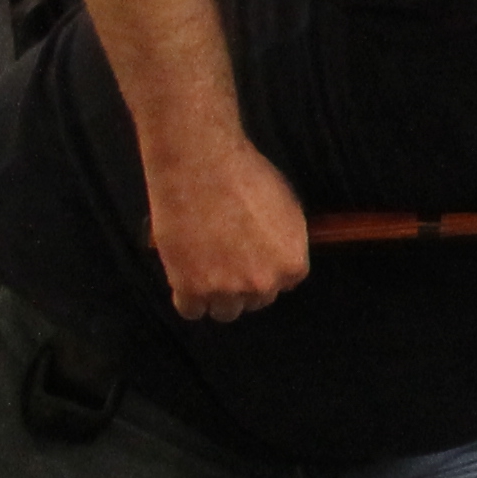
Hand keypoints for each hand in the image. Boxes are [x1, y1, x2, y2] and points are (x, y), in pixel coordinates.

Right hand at [142, 141, 309, 322]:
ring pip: (224, 311)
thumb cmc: (246, 177)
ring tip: (203, 269)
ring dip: (215, 296)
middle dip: (242, 284)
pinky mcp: (191, 287)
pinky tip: (184, 278)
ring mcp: (227, 289)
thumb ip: (286, 242)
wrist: (201, 166)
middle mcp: (264, 283)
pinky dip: (187, 299)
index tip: (249, 259)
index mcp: (293, 265)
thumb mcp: (287, 210)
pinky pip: (190, 310)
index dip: (263, 270)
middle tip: (224, 259)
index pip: (283, 285)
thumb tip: (279, 256)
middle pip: (255, 300)